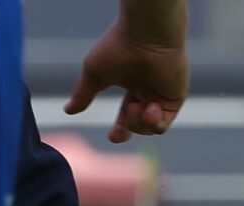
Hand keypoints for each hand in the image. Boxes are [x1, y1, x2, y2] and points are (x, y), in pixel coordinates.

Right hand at [65, 14, 187, 143]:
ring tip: (134, 105)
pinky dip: (153, 123)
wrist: (146, 34)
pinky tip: (149, 107)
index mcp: (133, 85)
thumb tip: (68, 110)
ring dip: (137, 124)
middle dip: (127, 132)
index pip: (127, 116)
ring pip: (151, 128)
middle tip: (116, 133)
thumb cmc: (119, 47)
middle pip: (140, 125)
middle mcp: (150, 90)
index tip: (111, 133)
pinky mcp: (175, 97)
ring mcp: (163, 94)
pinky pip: (164, 124)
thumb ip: (83, 94)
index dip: (120, 129)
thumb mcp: (94, 74)